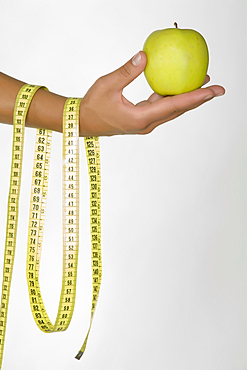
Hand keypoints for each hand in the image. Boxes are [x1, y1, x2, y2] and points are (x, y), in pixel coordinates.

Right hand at [79, 51, 224, 135]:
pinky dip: (172, 99)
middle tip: (217, 88)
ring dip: (187, 99)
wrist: (83, 122)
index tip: (212, 90)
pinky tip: (177, 88)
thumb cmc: (92, 106)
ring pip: (172, 111)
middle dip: (199, 99)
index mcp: (140, 118)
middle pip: (178, 110)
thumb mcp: (108, 85)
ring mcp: (145, 123)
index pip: (173, 105)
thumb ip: (127, 71)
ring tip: (203, 86)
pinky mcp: (141, 120)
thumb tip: (144, 56)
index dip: (194, 97)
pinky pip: (162, 109)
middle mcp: (146, 124)